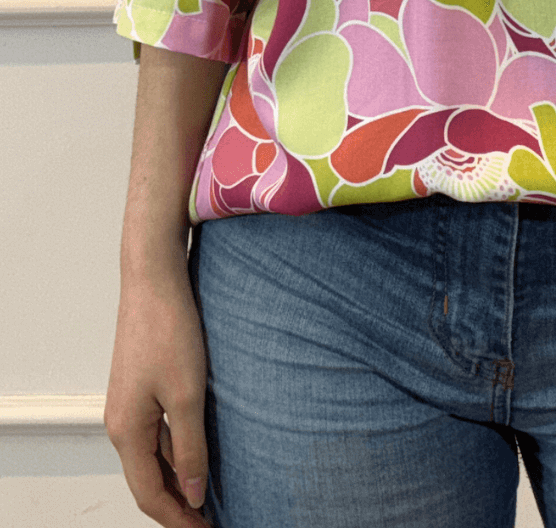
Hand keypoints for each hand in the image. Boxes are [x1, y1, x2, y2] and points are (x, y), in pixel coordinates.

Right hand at [104, 265, 211, 525]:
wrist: (153, 279)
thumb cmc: (168, 329)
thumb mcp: (187, 394)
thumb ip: (190, 447)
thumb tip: (195, 493)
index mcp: (127, 430)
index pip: (150, 494)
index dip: (178, 518)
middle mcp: (120, 422)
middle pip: (146, 480)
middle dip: (176, 505)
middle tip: (208, 520)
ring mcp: (128, 403)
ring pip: (150, 457)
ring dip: (175, 478)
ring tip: (206, 494)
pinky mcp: (139, 385)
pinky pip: (154, 432)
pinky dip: (173, 450)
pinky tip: (195, 451)